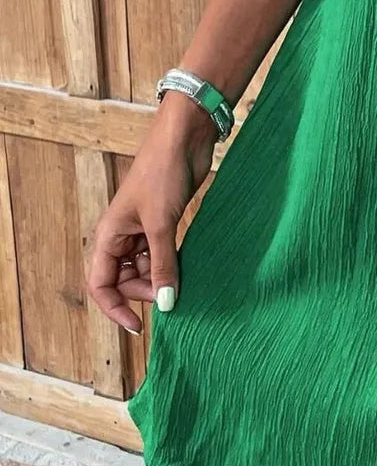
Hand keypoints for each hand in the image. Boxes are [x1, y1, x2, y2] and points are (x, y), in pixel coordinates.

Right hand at [86, 93, 216, 333]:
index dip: (115, 308)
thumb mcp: (162, 225)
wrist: (184, 139)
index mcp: (108, 236)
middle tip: (171, 293)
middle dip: (145, 292)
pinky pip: (162, 256)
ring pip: (145, 270)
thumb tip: (167, 304)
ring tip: (182, 280)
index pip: (101, 284)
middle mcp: (121, 236)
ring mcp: (143, 231)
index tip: (138, 326)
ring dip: (160, 279)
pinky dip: (171, 265)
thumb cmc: (163, 174)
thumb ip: (163, 265)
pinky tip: (186, 269)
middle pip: (124, 281)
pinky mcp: (164, 224)